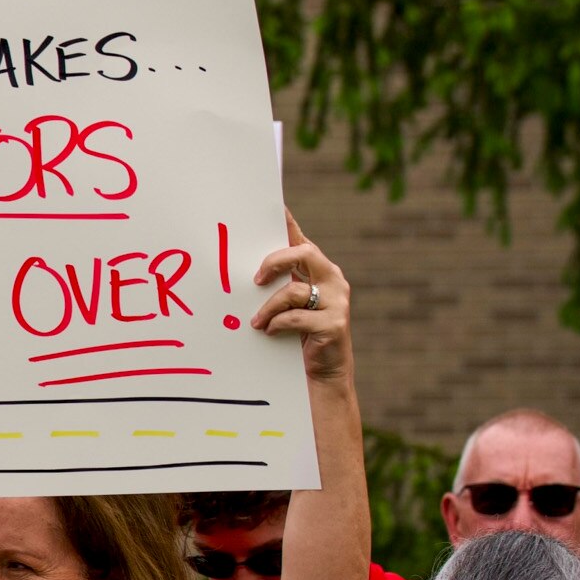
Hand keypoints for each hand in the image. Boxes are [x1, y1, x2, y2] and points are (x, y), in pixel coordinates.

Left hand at [251, 215, 352, 382]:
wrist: (323, 373)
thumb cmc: (298, 335)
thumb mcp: (286, 306)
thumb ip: (274, 286)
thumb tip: (241, 275)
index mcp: (318, 271)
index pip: (301, 240)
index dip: (288, 223)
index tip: (272, 205)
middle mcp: (333, 279)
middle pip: (305, 253)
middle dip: (275, 262)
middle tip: (254, 280)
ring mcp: (337, 301)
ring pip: (295, 290)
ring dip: (269, 307)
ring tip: (256, 323)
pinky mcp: (336, 324)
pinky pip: (297, 318)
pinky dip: (278, 324)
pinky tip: (270, 332)